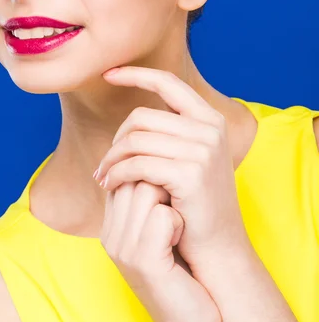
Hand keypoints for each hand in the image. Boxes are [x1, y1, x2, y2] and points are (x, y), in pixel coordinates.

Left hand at [97, 66, 250, 274]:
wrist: (219, 247)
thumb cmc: (196, 204)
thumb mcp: (192, 159)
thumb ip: (173, 133)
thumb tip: (134, 117)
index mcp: (209, 119)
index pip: (167, 81)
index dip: (135, 73)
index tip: (108, 74)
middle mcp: (209, 129)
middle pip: (141, 116)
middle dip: (115, 139)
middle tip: (103, 163)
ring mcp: (202, 150)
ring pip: (135, 140)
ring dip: (111, 159)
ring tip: (103, 176)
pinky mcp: (190, 173)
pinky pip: (136, 164)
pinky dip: (117, 174)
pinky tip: (111, 186)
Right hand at [99, 179, 221, 321]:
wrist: (192, 320)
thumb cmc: (182, 272)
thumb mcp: (160, 231)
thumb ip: (150, 200)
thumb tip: (158, 156)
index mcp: (111, 226)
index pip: (121, 173)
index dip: (149, 170)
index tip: (172, 180)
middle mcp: (110, 235)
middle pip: (132, 176)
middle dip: (161, 178)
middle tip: (179, 199)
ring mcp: (123, 248)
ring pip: (147, 189)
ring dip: (172, 198)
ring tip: (180, 221)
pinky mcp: (143, 260)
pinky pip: (162, 215)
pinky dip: (179, 220)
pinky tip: (182, 237)